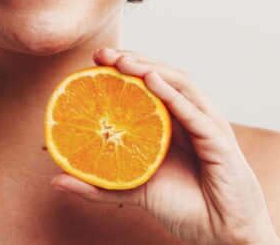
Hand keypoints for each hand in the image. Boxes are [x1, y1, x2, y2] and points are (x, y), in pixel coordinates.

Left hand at [49, 48, 279, 244]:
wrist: (223, 235)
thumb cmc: (187, 209)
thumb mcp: (134, 192)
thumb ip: (99, 184)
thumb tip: (56, 180)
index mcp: (173, 123)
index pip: (148, 85)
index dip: (124, 69)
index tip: (93, 60)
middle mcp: (191, 117)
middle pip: (162, 78)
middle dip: (133, 61)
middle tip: (102, 54)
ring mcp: (208, 126)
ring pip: (180, 86)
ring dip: (151, 70)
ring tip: (123, 62)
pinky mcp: (221, 143)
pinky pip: (196, 115)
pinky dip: (174, 96)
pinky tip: (153, 82)